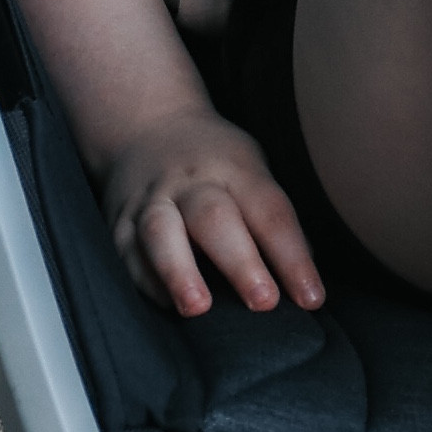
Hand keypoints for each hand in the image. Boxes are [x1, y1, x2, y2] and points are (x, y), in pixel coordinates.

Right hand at [99, 118, 325, 321]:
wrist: (148, 124)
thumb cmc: (216, 160)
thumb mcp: (251, 170)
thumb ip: (271, 222)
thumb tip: (303, 283)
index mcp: (235, 169)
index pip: (270, 212)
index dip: (292, 257)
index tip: (311, 297)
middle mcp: (192, 181)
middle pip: (215, 218)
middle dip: (241, 262)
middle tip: (263, 301)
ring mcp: (152, 199)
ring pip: (162, 232)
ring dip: (179, 271)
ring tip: (196, 307)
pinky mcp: (120, 220)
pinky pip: (127, 250)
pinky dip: (146, 279)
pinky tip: (166, 305)